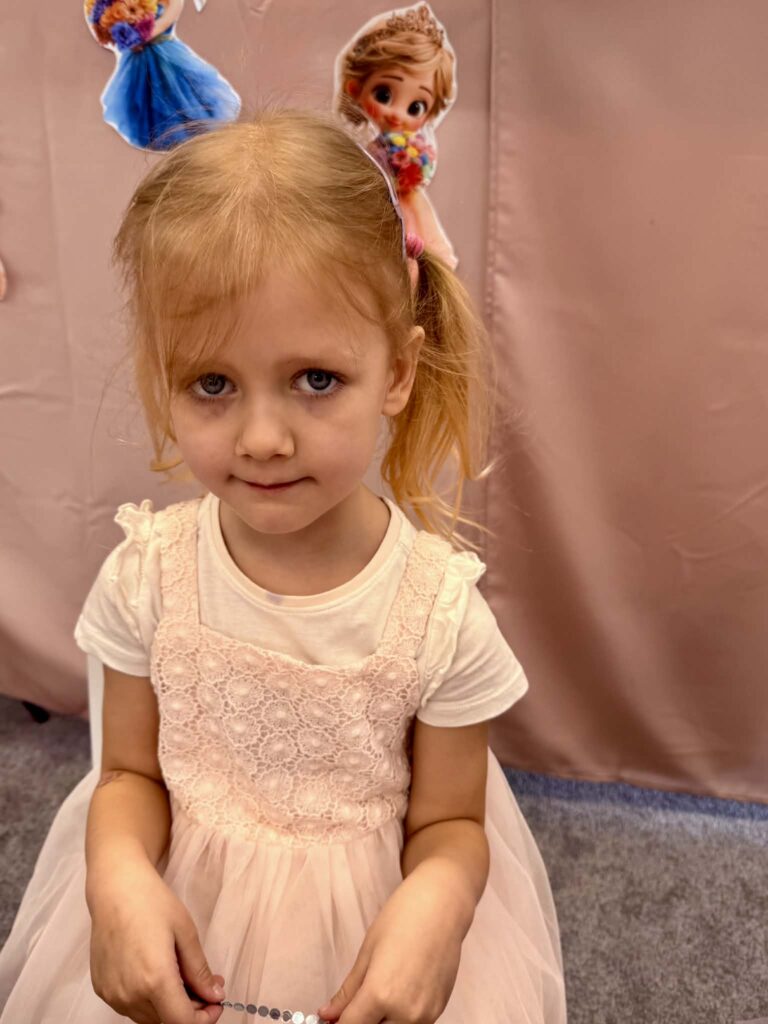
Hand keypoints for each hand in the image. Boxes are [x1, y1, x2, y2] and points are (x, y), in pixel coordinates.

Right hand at [89, 856, 225, 1023]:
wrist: (114, 888)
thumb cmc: (151, 902)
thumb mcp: (185, 932)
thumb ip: (200, 970)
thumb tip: (215, 997)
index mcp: (155, 980)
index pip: (182, 1023)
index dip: (204, 1019)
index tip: (215, 1003)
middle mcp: (130, 994)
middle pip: (166, 1022)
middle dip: (190, 1010)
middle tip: (205, 985)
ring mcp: (112, 994)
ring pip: (148, 1018)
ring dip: (169, 1006)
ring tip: (182, 976)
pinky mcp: (101, 989)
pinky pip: (130, 1007)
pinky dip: (148, 1000)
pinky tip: (157, 974)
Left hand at [317, 871, 463, 1023]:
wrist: (442, 905)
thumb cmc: (403, 918)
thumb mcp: (367, 951)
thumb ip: (348, 991)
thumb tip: (328, 1015)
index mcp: (381, 994)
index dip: (338, 1023)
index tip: (333, 1016)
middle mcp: (405, 1012)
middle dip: (361, 1021)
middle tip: (355, 1004)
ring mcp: (426, 1014)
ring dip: (381, 1021)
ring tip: (377, 997)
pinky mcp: (439, 1010)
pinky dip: (400, 1018)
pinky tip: (397, 993)